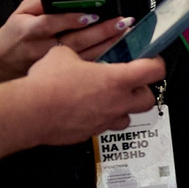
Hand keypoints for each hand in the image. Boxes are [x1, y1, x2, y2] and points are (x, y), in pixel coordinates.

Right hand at [0, 0, 129, 82]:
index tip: (91, 14)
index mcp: (29, 32)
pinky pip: (84, 73)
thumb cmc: (13, 37)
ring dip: (108, 46)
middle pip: (74, 42)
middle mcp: (41, 51)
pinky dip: (103, 65)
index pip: (50, 24)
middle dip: (101, 31)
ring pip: (83, 59)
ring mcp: (51, 68)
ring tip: (125, 35)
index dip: (71, 20)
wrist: (2, 66)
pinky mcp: (59, 80)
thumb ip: (40, 2)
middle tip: (122, 22)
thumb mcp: (20, 13)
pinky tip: (119, 57)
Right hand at [21, 44, 162, 144]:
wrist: (32, 112)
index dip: (156, 63)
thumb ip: (76, 54)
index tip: (151, 60)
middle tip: (130, 82)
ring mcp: (105, 121)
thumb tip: (72, 56)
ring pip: (127, 118)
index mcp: (117, 79)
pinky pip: (103, 126)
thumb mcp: (63, 54)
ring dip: (123, 108)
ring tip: (108, 98)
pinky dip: (100, 118)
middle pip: (148, 100)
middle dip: (142, 90)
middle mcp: (117, 103)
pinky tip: (85, 109)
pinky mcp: (90, 133)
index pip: (154, 71)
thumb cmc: (49, 84)